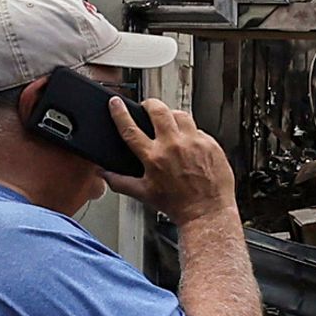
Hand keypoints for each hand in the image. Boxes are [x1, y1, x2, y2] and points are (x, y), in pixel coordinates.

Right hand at [102, 93, 235, 223]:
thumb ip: (120, 182)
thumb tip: (104, 174)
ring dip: (172, 115)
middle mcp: (173, 145)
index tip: (116, 103)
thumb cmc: (177, 206)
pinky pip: (198, 130)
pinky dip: (191, 133)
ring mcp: (194, 143)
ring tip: (169, 122)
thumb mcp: (143, 194)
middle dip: (150, 104)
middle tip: (148, 107)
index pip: (130, 128)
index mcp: (153, 157)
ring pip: (180, 114)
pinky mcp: (211, 144)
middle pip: (158, 110)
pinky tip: (189, 143)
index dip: (120, 112)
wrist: (206, 213)